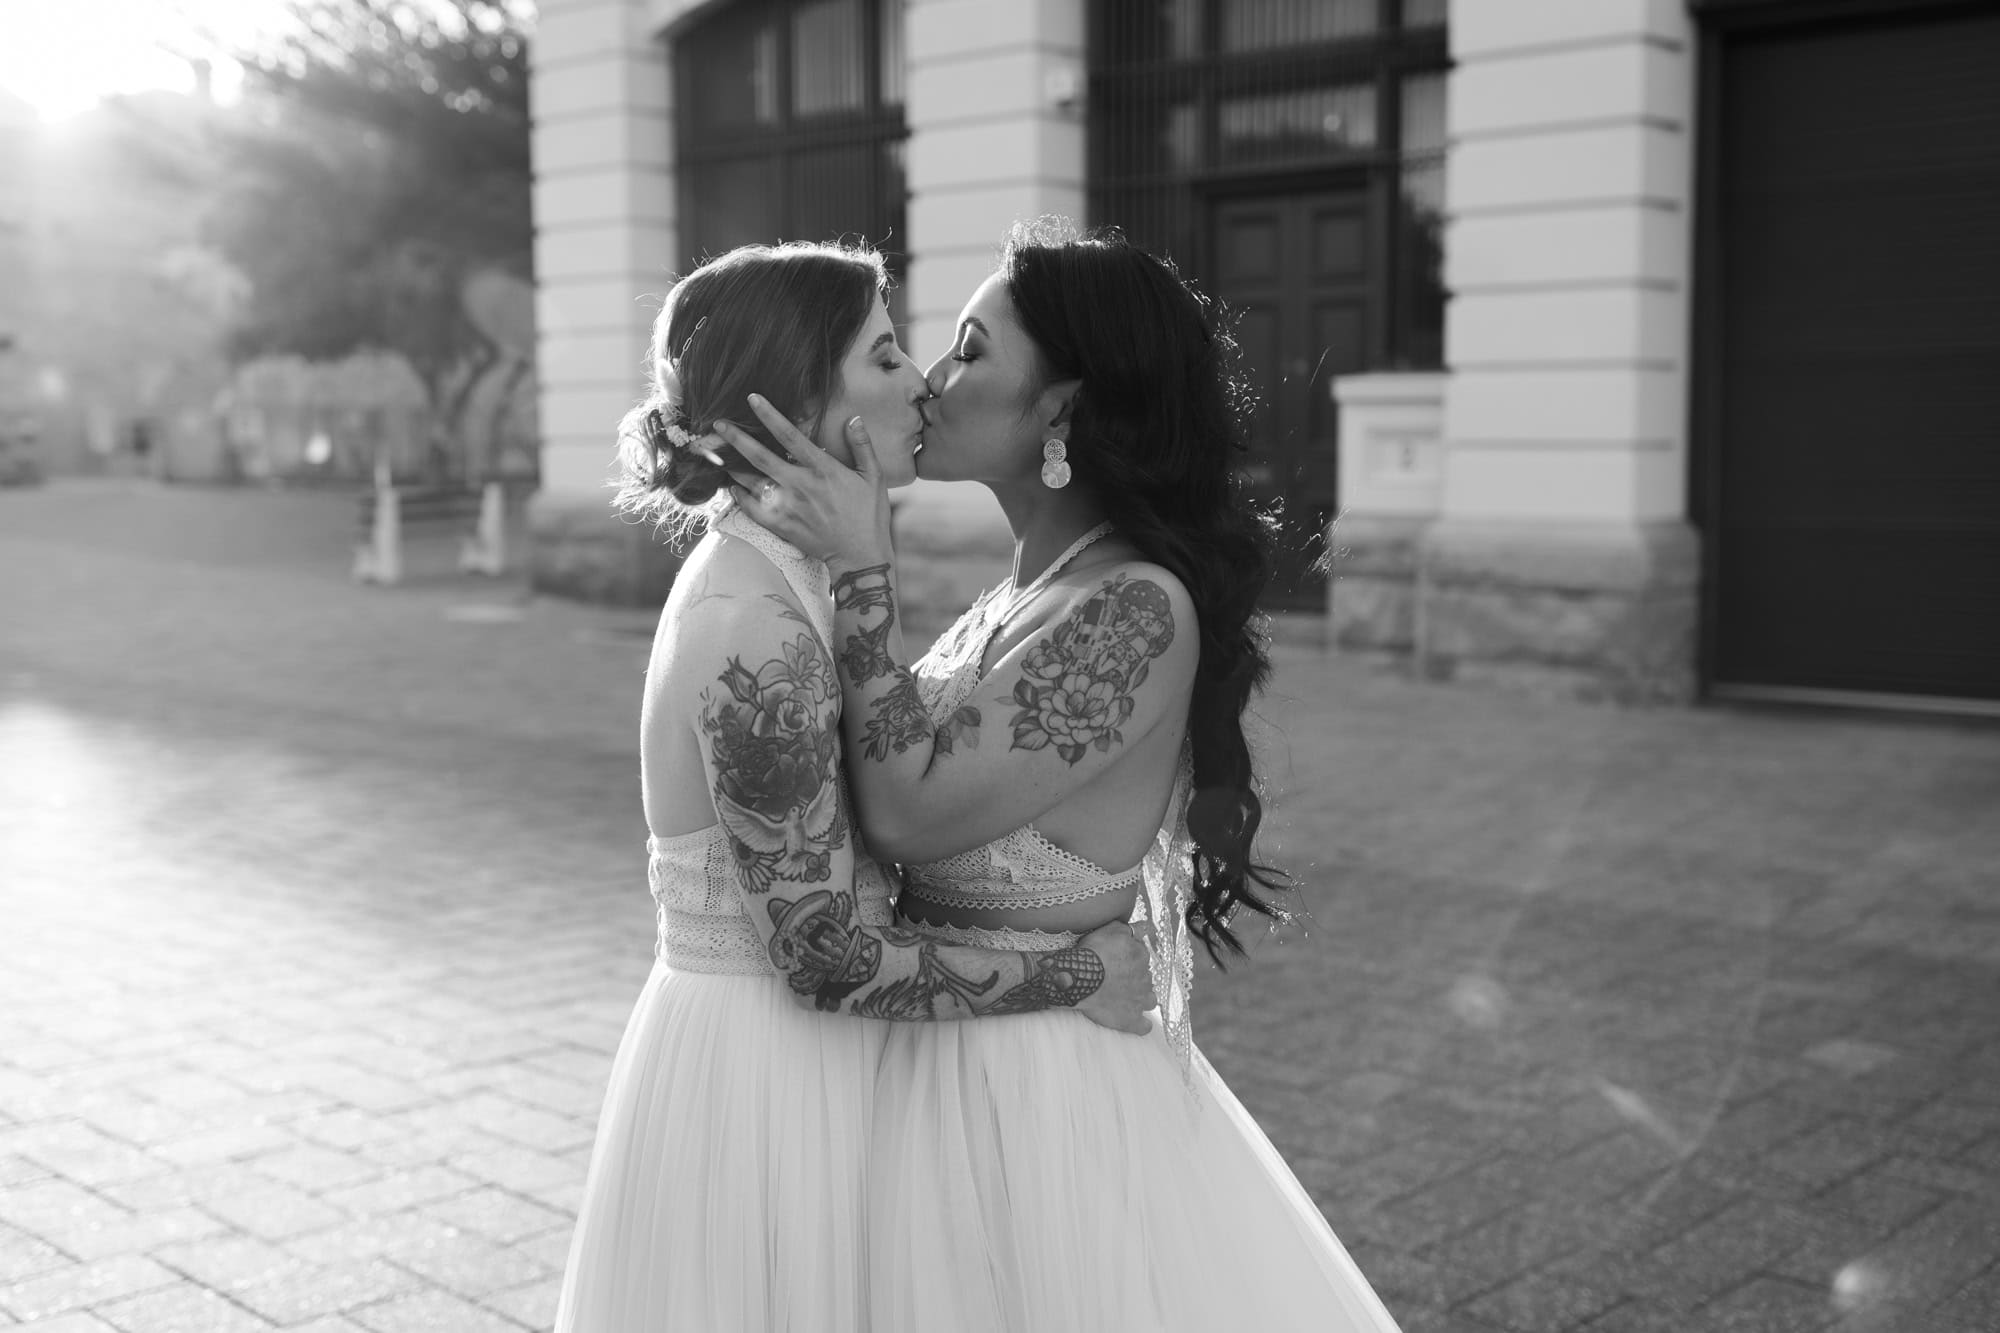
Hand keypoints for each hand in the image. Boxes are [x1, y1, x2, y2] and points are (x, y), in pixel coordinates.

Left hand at [718, 396, 892, 570]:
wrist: (860, 556)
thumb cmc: (869, 516)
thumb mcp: (874, 477)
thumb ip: (862, 446)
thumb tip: (854, 418)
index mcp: (822, 469)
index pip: (790, 436)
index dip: (770, 415)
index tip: (752, 399)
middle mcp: (800, 485)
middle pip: (760, 456)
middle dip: (736, 439)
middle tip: (718, 424)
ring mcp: (787, 506)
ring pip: (751, 481)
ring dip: (732, 466)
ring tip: (716, 454)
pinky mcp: (780, 525)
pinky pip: (751, 508)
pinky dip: (739, 496)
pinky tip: (732, 486)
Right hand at [1073, 922, 1154, 1035]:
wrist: (1080, 979)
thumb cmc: (1093, 953)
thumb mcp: (1111, 930)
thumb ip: (1130, 928)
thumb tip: (1144, 927)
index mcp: (1140, 956)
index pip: (1141, 955)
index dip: (1130, 957)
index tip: (1119, 959)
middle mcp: (1144, 978)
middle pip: (1145, 977)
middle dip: (1136, 977)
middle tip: (1118, 978)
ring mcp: (1139, 1000)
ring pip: (1149, 999)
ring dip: (1143, 998)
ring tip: (1129, 998)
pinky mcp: (1131, 1019)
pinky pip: (1143, 1026)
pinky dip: (1142, 1025)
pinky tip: (1138, 1023)